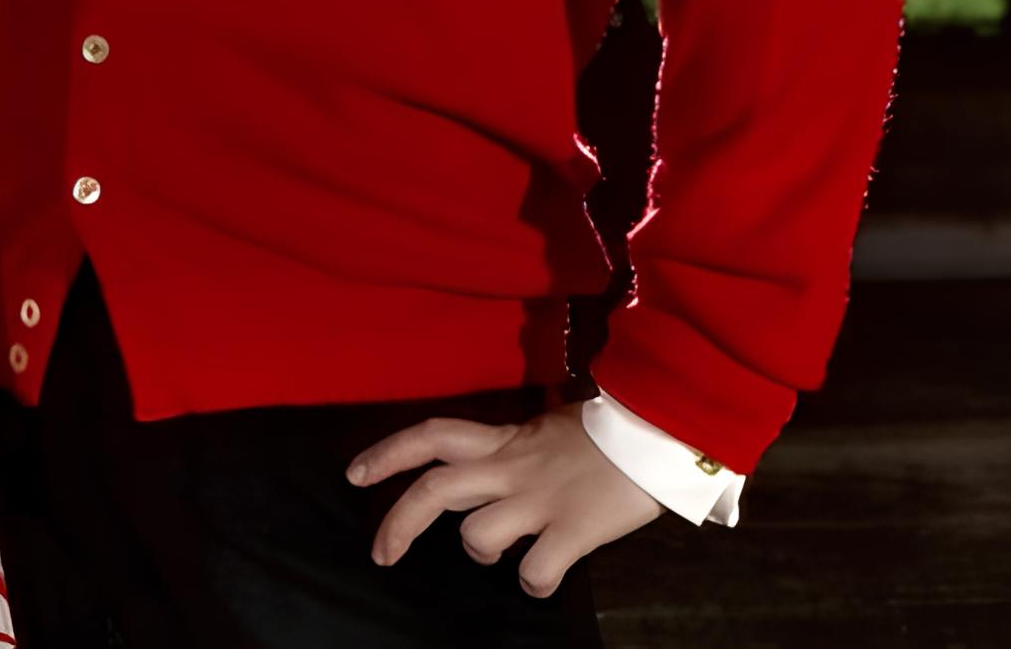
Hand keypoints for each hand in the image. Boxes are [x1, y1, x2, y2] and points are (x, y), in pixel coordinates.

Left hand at [349, 406, 661, 599]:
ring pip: (477, 537)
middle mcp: (514, 467)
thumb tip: (486, 472)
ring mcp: (540, 500)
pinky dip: (535, 581)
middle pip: (435, 490)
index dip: (388, 452)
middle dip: (397, 523)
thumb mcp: (546, 429)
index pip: (434, 435)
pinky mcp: (572, 531)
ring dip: (483, 550)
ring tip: (511, 547)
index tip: (354, 474)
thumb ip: (512, 450)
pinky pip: (533, 573)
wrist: (657, 433)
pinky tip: (549, 572)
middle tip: (379, 552)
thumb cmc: (605, 435)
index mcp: (507, 439)